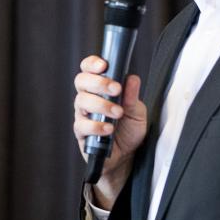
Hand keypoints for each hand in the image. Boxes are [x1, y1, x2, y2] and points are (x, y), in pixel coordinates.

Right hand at [73, 55, 146, 185]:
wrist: (126, 156)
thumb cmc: (129, 130)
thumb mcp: (137, 112)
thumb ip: (133, 96)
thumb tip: (132, 78)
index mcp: (100, 89)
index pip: (89, 69)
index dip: (92, 64)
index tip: (103, 65)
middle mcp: (89, 99)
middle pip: (82, 81)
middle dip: (99, 83)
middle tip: (116, 90)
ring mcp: (83, 115)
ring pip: (81, 101)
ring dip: (101, 105)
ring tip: (117, 113)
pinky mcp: (81, 132)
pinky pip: (82, 124)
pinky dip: (96, 126)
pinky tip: (109, 129)